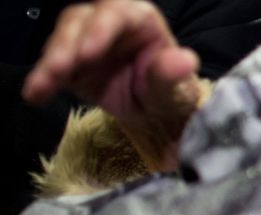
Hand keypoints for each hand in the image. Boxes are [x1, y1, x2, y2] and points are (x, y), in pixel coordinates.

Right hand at [22, 0, 203, 170]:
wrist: (156, 115)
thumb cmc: (171, 96)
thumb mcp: (176, 91)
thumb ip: (173, 76)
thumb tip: (186, 60)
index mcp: (141, 20)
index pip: (118, 13)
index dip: (101, 29)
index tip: (89, 53)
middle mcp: (110, 23)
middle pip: (81, 21)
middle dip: (68, 45)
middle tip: (61, 70)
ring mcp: (87, 40)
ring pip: (62, 39)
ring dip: (51, 62)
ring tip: (43, 86)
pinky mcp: (71, 62)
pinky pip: (53, 65)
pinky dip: (42, 79)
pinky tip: (34, 94)